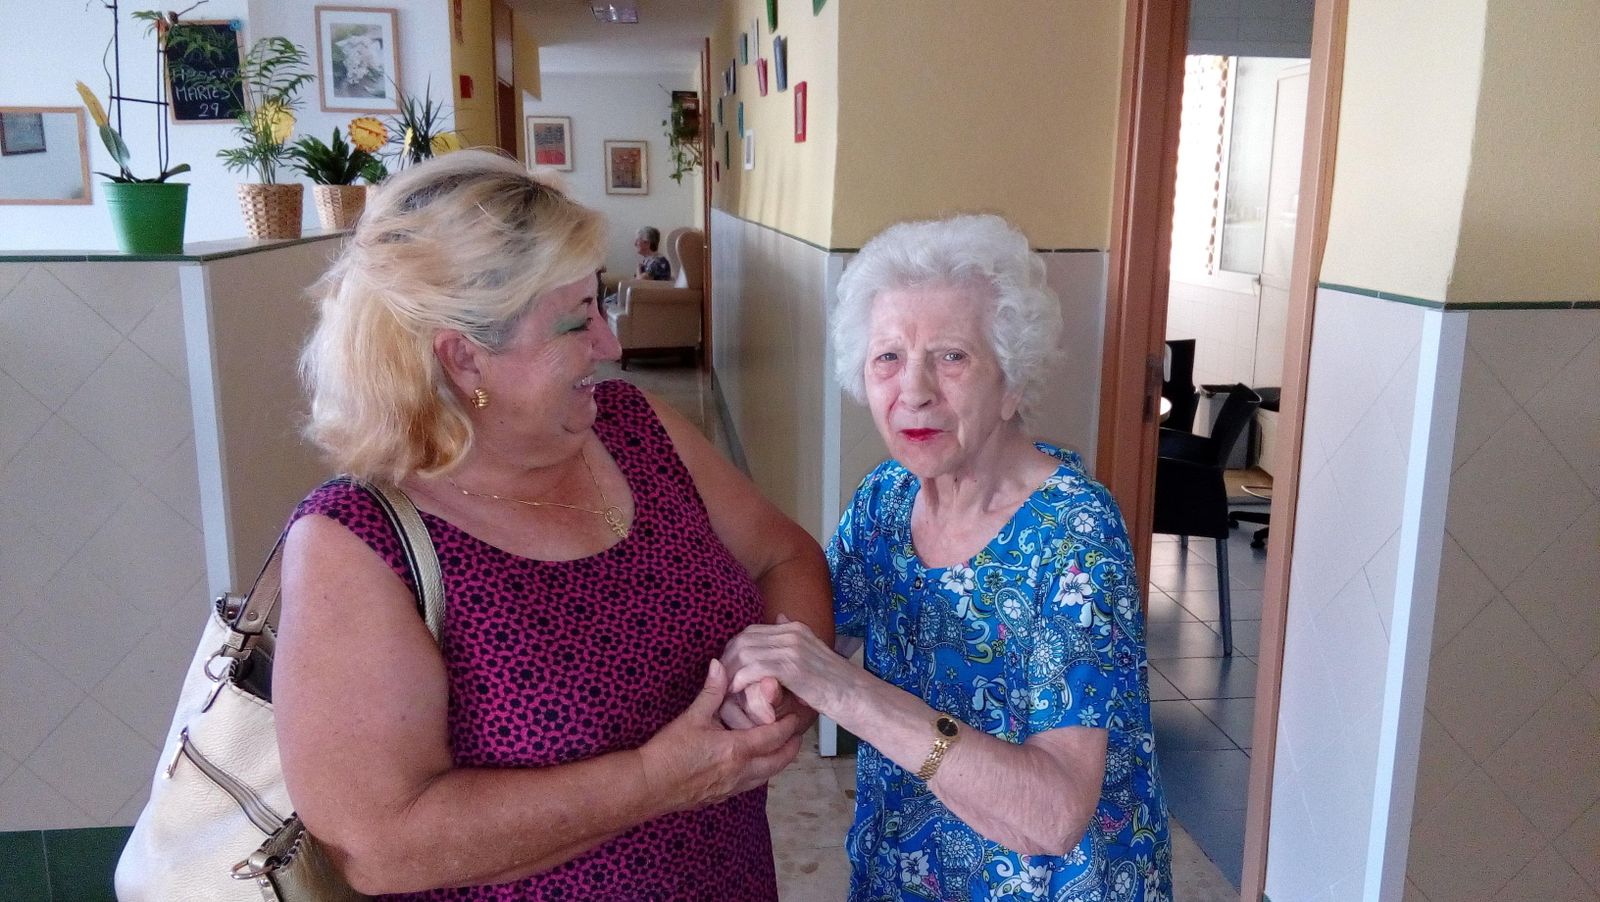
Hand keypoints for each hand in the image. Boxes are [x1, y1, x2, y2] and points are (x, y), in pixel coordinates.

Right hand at [638, 660, 801, 812]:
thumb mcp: (692, 717)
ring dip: (777, 761)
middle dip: (791, 746)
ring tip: (779, 746)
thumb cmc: (668, 751)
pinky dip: (760, 771)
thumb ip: (711, 691)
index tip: (796, 715)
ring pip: (767, 776)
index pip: (775, 737)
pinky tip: (753, 762)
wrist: (647, 785)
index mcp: (737, 749)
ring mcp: (733, 787)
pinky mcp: (722, 796)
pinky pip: (751, 784)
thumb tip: (720, 664)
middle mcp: (741, 772)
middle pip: (779, 761)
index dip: (789, 725)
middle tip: (795, 732)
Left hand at [721, 616, 853, 716]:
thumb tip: (779, 616)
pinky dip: (740, 680)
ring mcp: (792, 648)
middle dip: (727, 661)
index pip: (751, 631)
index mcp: (794, 627)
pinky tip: (737, 691)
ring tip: (726, 689)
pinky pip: (754, 668)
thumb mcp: (812, 653)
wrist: (855, 696)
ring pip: (745, 653)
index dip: (733, 650)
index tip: (726, 670)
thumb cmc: (832, 682)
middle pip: (744, 639)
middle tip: (720, 681)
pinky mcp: (792, 666)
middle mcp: (792, 632)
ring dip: (731, 672)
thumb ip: (792, 638)